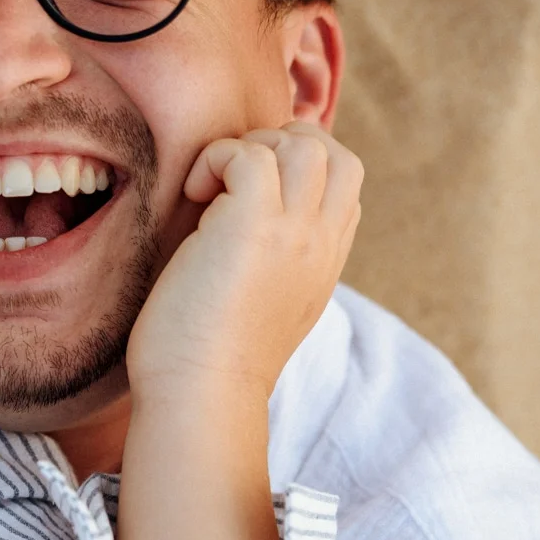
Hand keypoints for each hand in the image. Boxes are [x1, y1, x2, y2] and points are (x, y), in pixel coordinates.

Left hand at [127, 122, 362, 398]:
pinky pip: (249, 155)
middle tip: (232, 181)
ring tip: (214, 187)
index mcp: (327, 262)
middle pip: (337, 154)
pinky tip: (194, 195)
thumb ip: (276, 263)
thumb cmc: (210, 358)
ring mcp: (296, 232)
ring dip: (251, 147)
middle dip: (283, 144)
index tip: (249, 190)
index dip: (300, 168)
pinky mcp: (254, 225)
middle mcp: (321, 243)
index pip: (345, 184)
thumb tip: (237, 230)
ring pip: (304, 144)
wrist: (201, 395)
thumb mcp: (265, 304)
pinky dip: (216, 159)